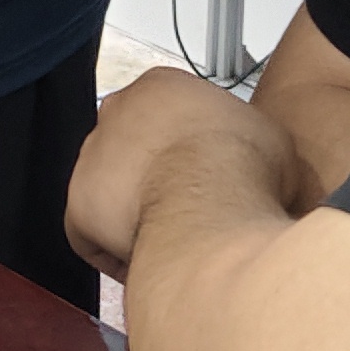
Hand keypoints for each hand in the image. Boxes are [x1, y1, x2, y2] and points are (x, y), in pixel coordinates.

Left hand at [65, 66, 298, 278]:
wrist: (210, 197)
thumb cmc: (241, 165)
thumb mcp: (271, 138)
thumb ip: (252, 143)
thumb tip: (264, 169)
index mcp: (162, 87)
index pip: (167, 117)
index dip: (190, 151)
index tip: (206, 174)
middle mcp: (118, 112)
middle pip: (135, 150)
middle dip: (160, 179)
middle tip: (190, 208)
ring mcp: (92, 157)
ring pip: (113, 193)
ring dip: (138, 216)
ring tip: (174, 239)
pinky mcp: (79, 204)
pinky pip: (92, 237)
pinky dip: (117, 254)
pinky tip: (148, 263)